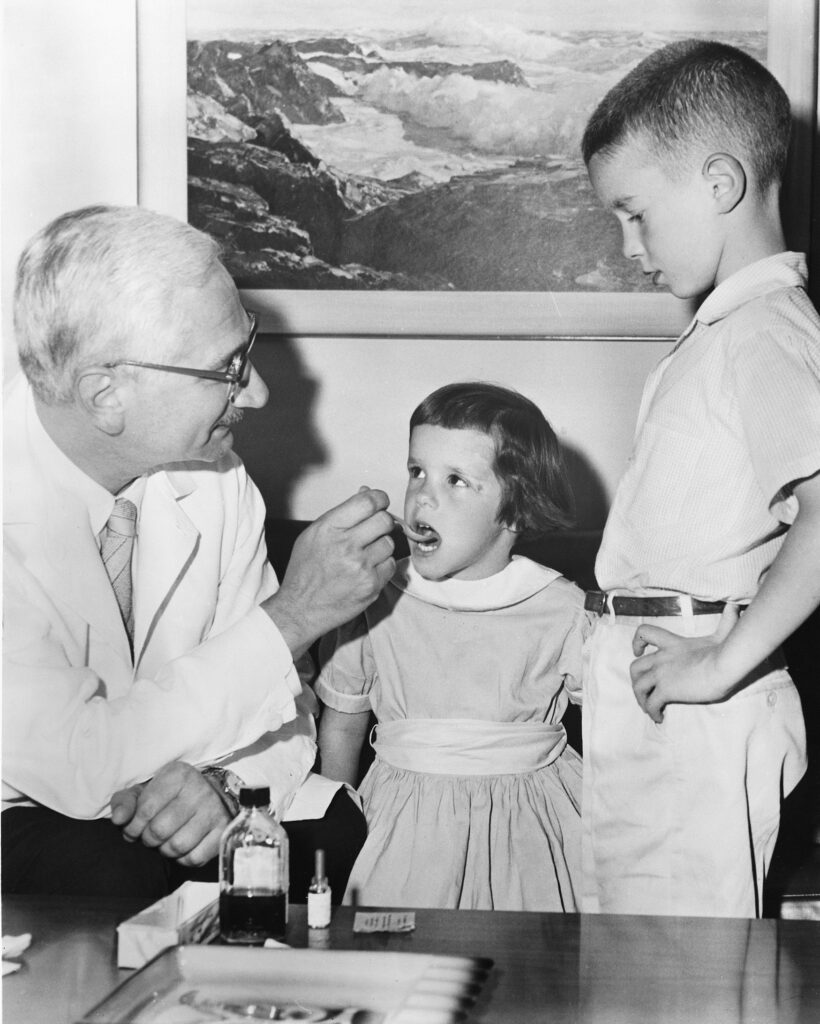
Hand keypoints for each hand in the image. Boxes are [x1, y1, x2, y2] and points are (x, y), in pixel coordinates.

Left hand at [110, 761, 229, 866]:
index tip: (133, 828)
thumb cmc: (169, 795)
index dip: (133, 826)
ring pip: (177, 846)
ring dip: (165, 850)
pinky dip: (183, 859)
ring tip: (165, 841)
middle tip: (149, 836)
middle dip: (148, 839)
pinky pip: (195, 858)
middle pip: (160, 830)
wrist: (209, 794)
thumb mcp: (144, 791)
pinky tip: (182, 846)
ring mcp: (214, 810)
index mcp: (177, 775)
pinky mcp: (223, 830)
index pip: (145, 810)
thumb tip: (118, 819)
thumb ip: (124, 802)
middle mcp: (199, 789)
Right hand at [264, 487, 395, 656]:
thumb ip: (342, 514)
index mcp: (329, 528)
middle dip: (382, 522)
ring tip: (363, 555)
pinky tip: (366, 571)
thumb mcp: (314, 535)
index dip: (379, 499)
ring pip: (389, 543)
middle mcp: (346, 545)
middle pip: (384, 520)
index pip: (368, 502)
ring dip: (381, 546)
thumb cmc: (305, 572)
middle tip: (373, 530)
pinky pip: (391, 565)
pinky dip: (382, 566)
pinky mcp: (372, 585)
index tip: (380, 502)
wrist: (300, 609)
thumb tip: (366, 492)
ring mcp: (361, 566)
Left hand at [629, 604, 741, 722]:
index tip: (638, 651)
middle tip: (644, 690)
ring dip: (641, 699)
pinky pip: (651, 704)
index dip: (636, 642)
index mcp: (672, 644)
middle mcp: (662, 658)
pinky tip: (660, 717)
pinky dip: (652, 712)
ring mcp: (662, 674)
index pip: (644, 633)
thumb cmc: (726, 650)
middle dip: (635, 680)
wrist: (725, 665)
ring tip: (649, 708)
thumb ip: (726, 621)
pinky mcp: (667, 690)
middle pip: (635, 667)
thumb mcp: (723, 633)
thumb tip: (736, 606)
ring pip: (638, 687)